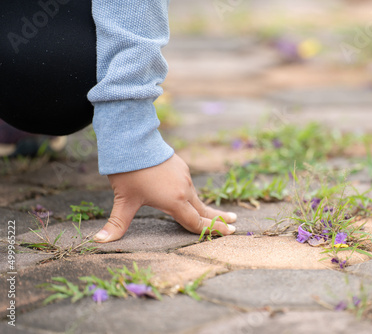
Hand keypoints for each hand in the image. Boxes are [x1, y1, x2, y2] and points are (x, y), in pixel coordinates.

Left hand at [93, 154, 236, 242]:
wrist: (133, 140)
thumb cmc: (129, 171)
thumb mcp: (123, 199)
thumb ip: (116, 223)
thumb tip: (98, 242)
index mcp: (174, 201)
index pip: (196, 222)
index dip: (212, 230)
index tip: (230, 233)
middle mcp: (184, 190)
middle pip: (203, 210)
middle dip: (220, 219)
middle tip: (235, 225)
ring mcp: (184, 177)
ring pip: (197, 197)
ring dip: (207, 207)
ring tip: (216, 213)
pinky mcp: (181, 167)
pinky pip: (189, 186)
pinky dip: (194, 195)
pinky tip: (191, 195)